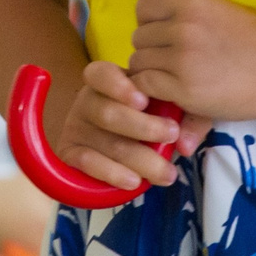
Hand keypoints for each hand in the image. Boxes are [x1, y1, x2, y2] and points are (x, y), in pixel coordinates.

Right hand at [55, 59, 208, 190]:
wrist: (120, 149)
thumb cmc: (147, 120)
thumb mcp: (170, 111)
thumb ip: (186, 119)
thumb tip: (185, 144)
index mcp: (108, 82)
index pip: (101, 73)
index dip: (119, 86)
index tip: (144, 101)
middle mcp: (88, 101)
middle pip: (108, 112)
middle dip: (143, 127)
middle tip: (171, 135)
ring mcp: (76, 127)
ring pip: (107, 143)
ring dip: (139, 159)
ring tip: (166, 173)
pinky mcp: (69, 153)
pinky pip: (88, 163)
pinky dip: (112, 173)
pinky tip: (134, 182)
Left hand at [127, 0, 255, 120]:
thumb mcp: (222, 16)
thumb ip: (190, 20)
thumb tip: (163, 30)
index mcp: (192, 3)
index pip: (144, 7)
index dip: (149, 23)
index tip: (162, 35)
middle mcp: (182, 27)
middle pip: (139, 38)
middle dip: (151, 50)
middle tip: (171, 63)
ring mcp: (180, 58)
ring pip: (138, 63)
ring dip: (151, 73)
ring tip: (172, 80)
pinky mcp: (182, 88)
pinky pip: (145, 86)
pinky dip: (152, 92)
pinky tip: (171, 94)